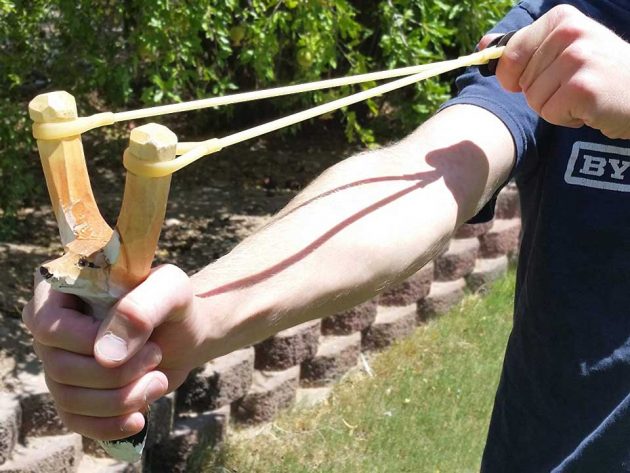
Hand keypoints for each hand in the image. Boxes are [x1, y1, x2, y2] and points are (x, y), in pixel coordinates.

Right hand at [22, 264, 218, 440]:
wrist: (185, 332)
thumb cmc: (174, 302)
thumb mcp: (170, 290)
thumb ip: (141, 309)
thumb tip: (106, 356)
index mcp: (62, 288)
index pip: (45, 322)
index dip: (87, 341)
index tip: (141, 341)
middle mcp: (51, 326)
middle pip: (60, 366)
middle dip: (118, 373)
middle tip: (157, 355)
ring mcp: (59, 361)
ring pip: (68, 398)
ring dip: (121, 398)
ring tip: (158, 381)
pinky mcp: (74, 391)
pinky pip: (75, 420)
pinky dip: (109, 425)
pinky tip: (139, 418)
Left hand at [481, 5, 629, 138]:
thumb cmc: (599, 73)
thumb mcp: (563, 49)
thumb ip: (523, 47)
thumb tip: (482, 47)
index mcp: (562, 19)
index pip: (510, 53)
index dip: (516, 75)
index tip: (543, 75)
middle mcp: (571, 32)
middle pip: (522, 80)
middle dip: (543, 92)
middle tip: (576, 85)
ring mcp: (579, 58)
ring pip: (533, 99)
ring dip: (554, 106)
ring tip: (583, 95)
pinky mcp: (583, 87)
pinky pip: (549, 113)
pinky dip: (566, 118)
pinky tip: (589, 107)